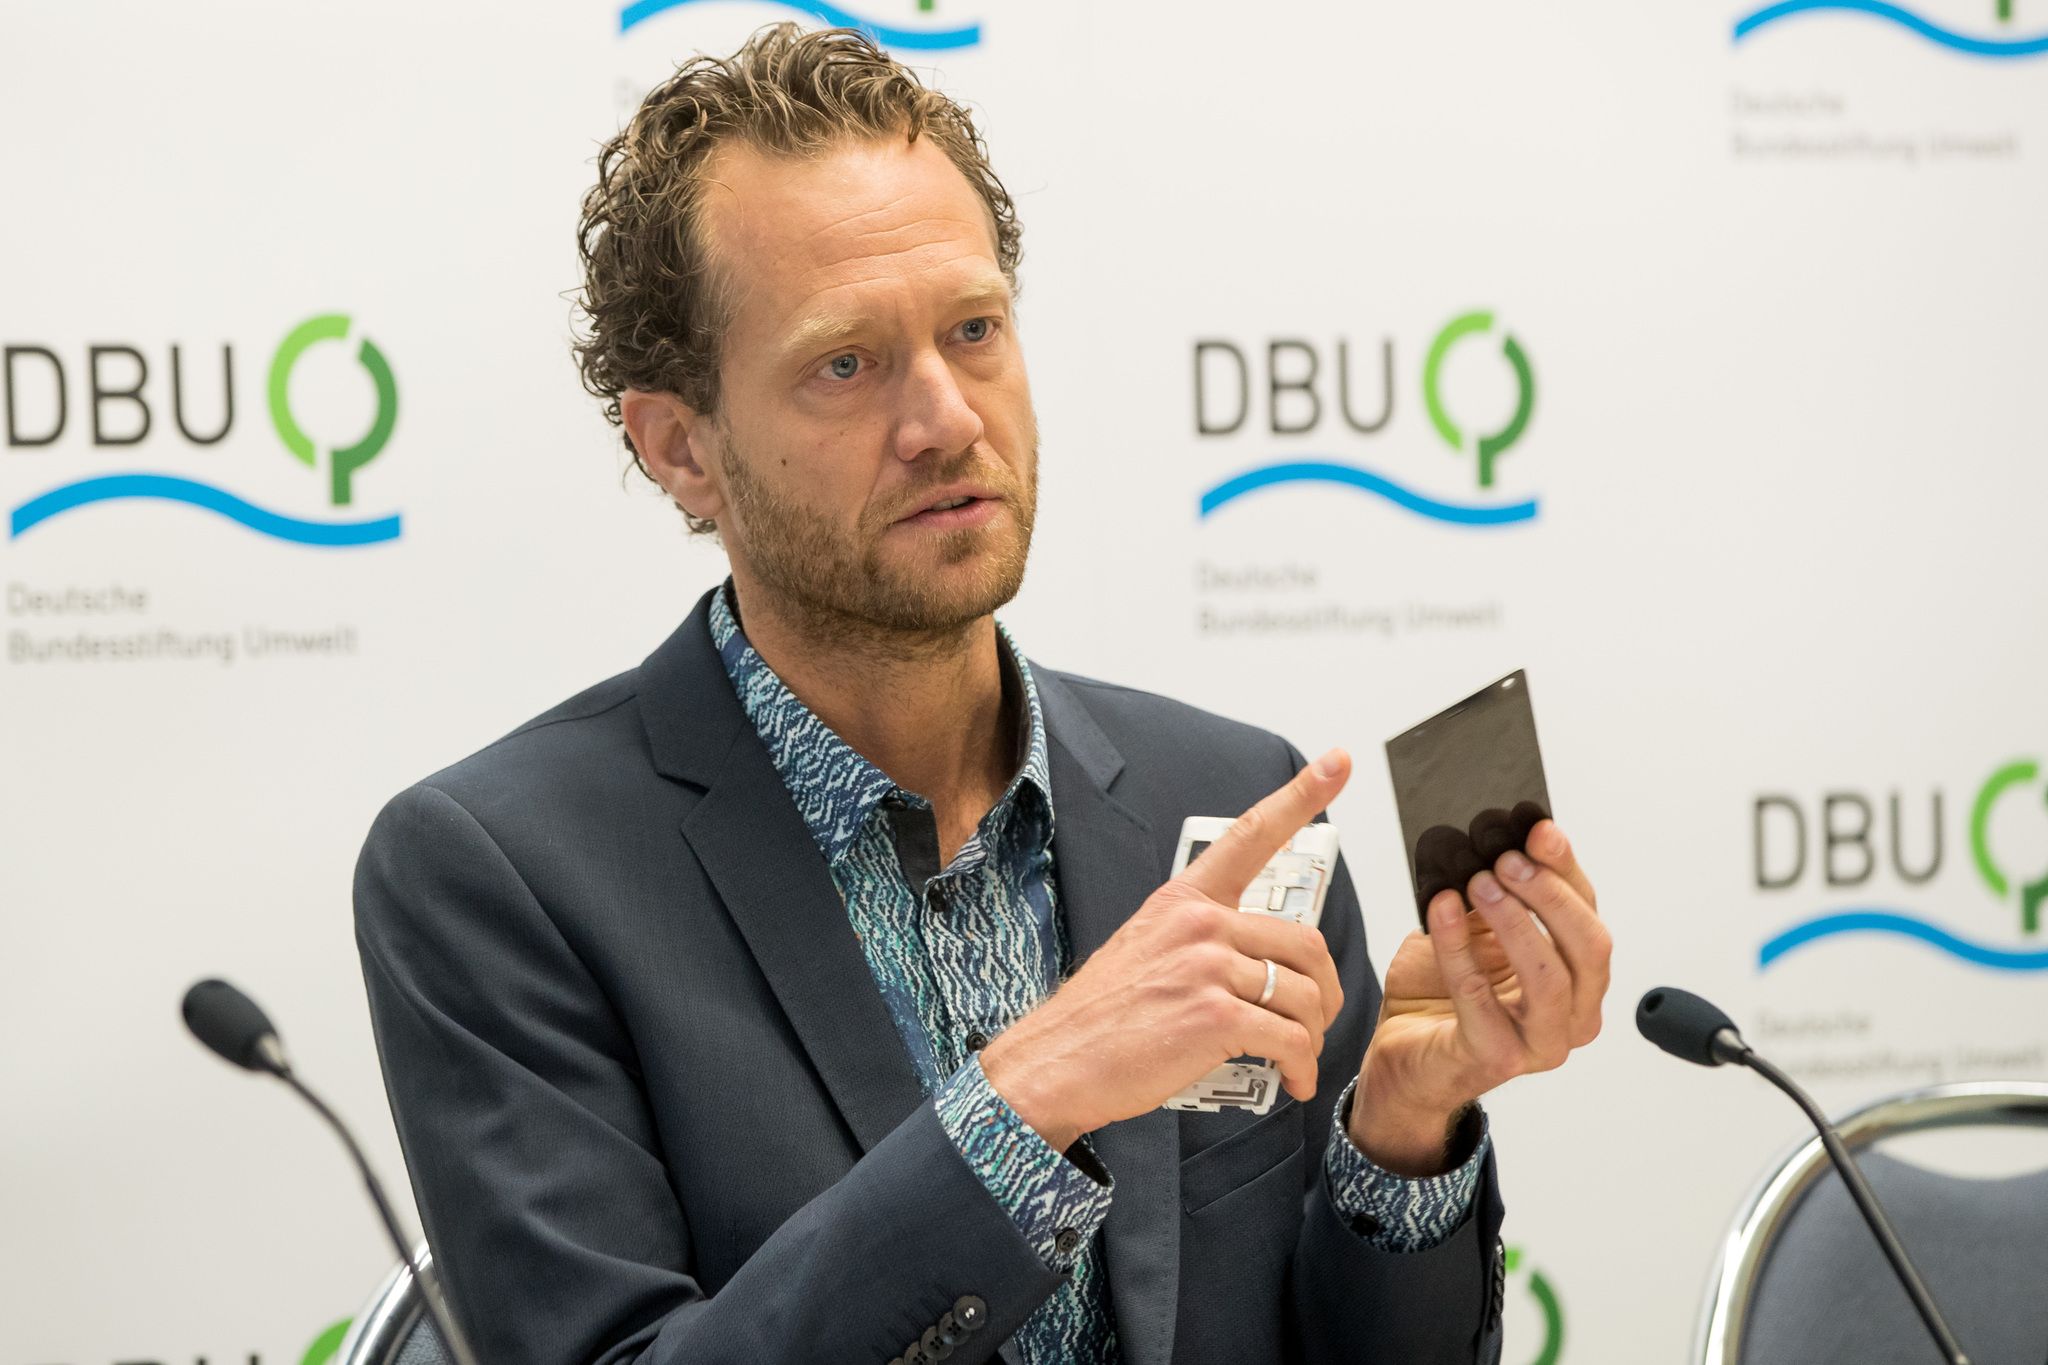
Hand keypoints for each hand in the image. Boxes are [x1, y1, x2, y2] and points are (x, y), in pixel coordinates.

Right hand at [981, 750, 1352, 1152]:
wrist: (1056, 1063)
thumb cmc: (1101, 1018)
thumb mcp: (1145, 949)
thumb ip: (1200, 940)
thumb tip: (1254, 963)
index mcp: (1184, 901)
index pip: (1251, 836)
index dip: (1302, 795)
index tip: (1338, 762)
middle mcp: (1200, 924)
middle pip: (1306, 942)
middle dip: (1323, 990)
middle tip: (1314, 1019)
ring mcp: (1207, 968)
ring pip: (1303, 995)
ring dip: (1313, 1034)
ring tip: (1296, 1057)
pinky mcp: (1215, 1018)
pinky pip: (1290, 1039)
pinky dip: (1301, 1066)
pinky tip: (1291, 1080)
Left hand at [1351, 820, 1610, 1174]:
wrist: (1405, 1055)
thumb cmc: (1443, 995)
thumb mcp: (1476, 933)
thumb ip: (1495, 896)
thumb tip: (1495, 840)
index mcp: (1580, 979)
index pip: (1588, 916)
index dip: (1566, 869)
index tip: (1537, 829)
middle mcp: (1574, 1015)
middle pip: (1589, 947)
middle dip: (1550, 895)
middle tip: (1506, 858)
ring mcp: (1541, 1043)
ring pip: (1550, 978)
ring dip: (1516, 922)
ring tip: (1478, 882)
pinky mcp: (1496, 1057)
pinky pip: (1480, 996)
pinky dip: (1458, 946)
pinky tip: (1441, 909)